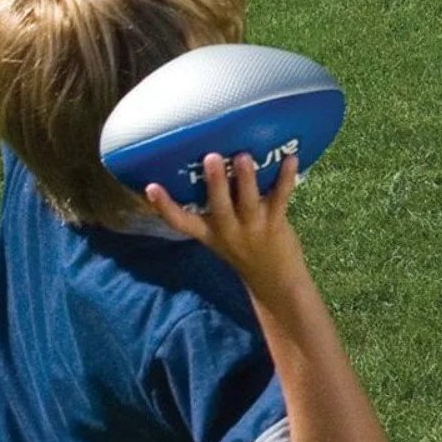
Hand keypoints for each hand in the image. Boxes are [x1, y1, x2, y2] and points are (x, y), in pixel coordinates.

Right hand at [143, 151, 305, 298]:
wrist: (275, 284)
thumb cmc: (245, 252)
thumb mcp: (221, 238)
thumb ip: (216, 211)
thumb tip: (210, 164)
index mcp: (209, 233)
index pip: (181, 222)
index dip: (164, 206)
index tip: (150, 187)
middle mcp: (228, 230)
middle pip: (218, 206)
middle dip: (214, 182)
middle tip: (210, 157)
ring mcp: (253, 227)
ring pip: (248, 201)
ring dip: (246, 178)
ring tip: (243, 157)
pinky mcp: (276, 223)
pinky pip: (281, 197)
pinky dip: (286, 177)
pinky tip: (291, 159)